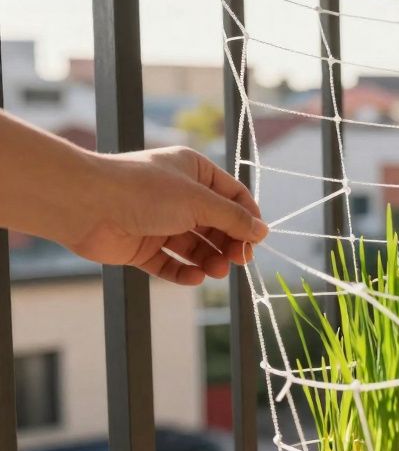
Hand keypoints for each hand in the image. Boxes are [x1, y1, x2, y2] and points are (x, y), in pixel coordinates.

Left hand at [67, 146, 268, 284]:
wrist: (85, 204)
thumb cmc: (143, 191)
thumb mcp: (199, 201)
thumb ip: (233, 219)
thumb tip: (262, 231)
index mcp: (194, 172)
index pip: (233, 197)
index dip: (247, 219)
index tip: (256, 241)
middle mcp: (178, 196)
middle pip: (216, 225)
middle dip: (228, 244)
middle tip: (238, 262)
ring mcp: (159, 222)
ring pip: (195, 247)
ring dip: (210, 260)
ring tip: (216, 271)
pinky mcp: (143, 246)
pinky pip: (170, 263)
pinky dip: (184, 273)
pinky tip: (194, 278)